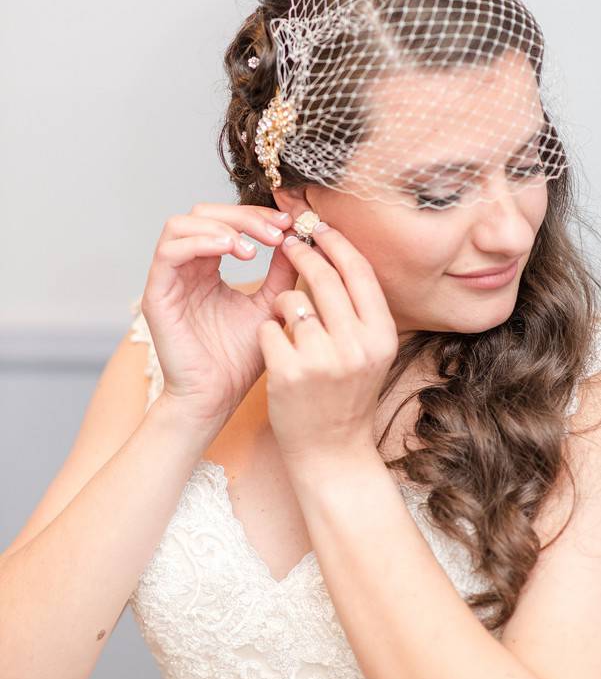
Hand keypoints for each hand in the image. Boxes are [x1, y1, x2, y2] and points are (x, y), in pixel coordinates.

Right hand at [139, 201, 298, 440]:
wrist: (216, 398)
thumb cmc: (239, 359)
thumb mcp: (270, 305)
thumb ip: (281, 272)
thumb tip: (298, 237)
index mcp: (208, 267)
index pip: (227, 220)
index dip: (257, 215)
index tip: (290, 224)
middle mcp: (185, 268)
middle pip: (204, 212)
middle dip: (244, 216)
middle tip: (277, 232)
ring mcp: (168, 279)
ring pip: (182, 223)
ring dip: (222, 226)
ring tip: (253, 248)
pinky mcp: (157, 293)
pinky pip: (169, 251)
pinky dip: (201, 241)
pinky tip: (232, 251)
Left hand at [256, 222, 398, 468]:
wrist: (330, 451)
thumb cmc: (346, 394)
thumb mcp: (367, 351)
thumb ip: (357, 309)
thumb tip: (335, 253)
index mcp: (381, 335)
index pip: (359, 271)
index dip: (337, 243)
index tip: (319, 227)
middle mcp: (357, 346)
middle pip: (324, 278)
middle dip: (303, 254)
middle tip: (289, 243)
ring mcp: (323, 360)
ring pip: (291, 301)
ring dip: (282, 303)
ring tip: (285, 318)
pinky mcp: (289, 374)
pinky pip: (268, 329)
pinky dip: (267, 333)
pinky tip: (276, 350)